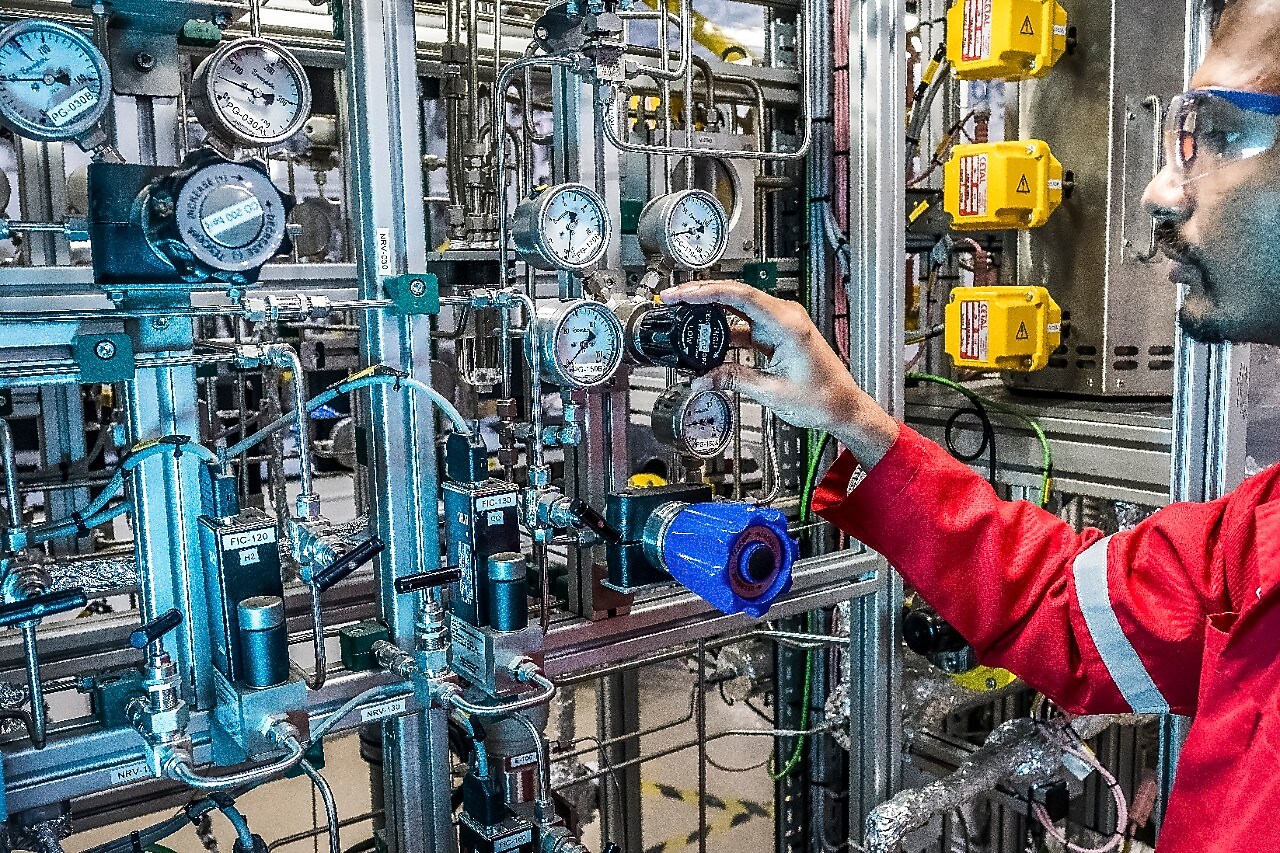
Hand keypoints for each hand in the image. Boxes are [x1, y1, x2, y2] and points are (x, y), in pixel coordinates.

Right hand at [660, 280, 898, 467]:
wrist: (842, 405)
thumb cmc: (822, 398)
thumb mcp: (771, 392)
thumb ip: (733, 380)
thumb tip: (702, 380)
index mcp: (787, 324)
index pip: (739, 295)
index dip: (705, 292)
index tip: (681, 294)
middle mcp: (784, 317)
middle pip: (735, 295)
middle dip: (700, 296)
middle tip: (672, 300)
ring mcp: (780, 323)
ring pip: (737, 308)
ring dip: (710, 313)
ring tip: (682, 317)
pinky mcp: (776, 333)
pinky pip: (744, 325)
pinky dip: (724, 331)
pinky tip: (706, 341)